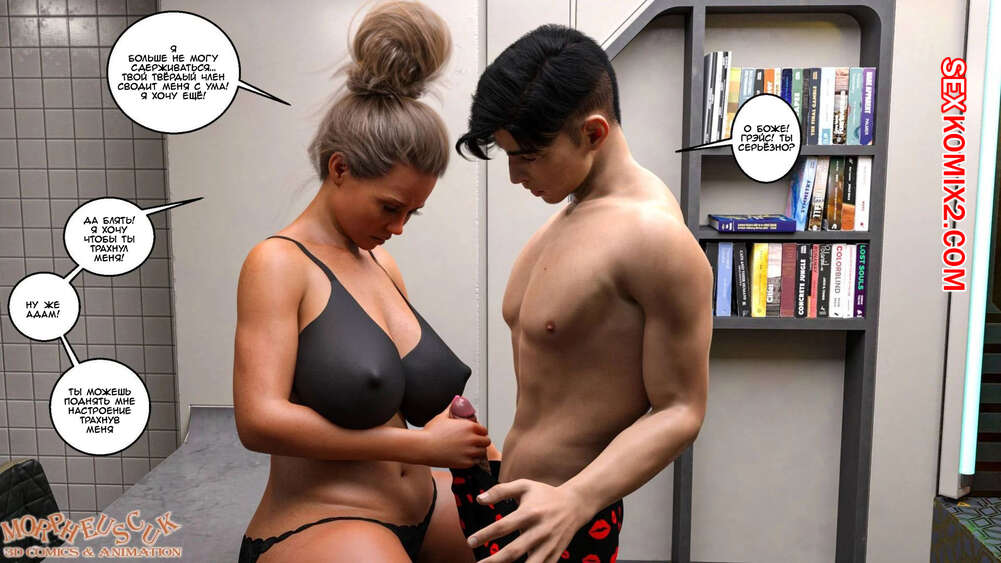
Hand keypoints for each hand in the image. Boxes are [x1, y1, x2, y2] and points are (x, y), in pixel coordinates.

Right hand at [420, 405, 490, 467]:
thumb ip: (452, 408)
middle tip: (475, 443)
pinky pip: (475, 462)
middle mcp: (472, 439)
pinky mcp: (465, 463)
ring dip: (478, 452)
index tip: (476, 434)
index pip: (484, 430)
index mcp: (469, 426)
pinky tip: (465, 457)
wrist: (423, 447)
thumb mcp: (442, 417)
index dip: (480, 432)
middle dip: (481, 442)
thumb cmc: (431, 433)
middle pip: (486, 442)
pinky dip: (471, 460)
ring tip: (470, 450)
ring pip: (482, 453)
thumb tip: (456, 400)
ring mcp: (469, 452)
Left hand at [466, 480, 589, 562]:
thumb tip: (479, 499)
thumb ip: (501, 490)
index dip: (485, 535)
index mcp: (530, 513)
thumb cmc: (545, 494)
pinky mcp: (555, 554)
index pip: (503, 526)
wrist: (575, 504)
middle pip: (513, 551)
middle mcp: (539, 530)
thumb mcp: (524, 485)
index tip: (470, 542)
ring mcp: (549, 545)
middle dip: (494, 561)